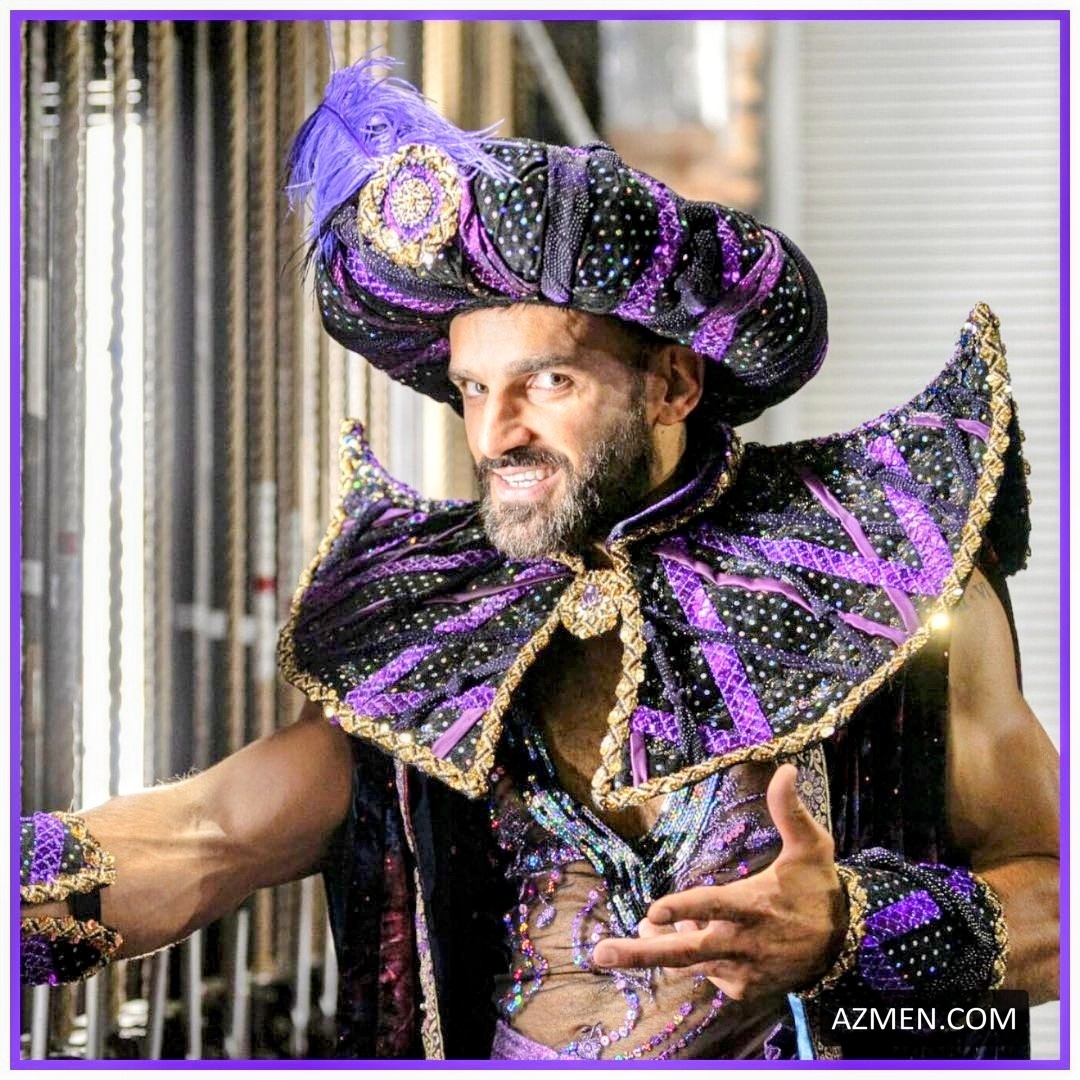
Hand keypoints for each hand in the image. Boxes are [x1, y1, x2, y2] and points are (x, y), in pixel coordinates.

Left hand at [591, 764, 847, 1000]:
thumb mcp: (811, 847)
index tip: (653, 909)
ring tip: (639, 930)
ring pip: (688, 961)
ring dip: (656, 948)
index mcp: (754, 904)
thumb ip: (791, 811)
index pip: (713, 905)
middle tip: (600, 953)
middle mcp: (742, 941)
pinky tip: (695, 932)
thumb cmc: (817, 889)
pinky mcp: (742, 987)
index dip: (684, 908)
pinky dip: (693, 953)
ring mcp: (740, 969)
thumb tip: (786, 768)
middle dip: (640, 953)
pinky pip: (706, 971)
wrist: (843, 947)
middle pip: (684, 950)